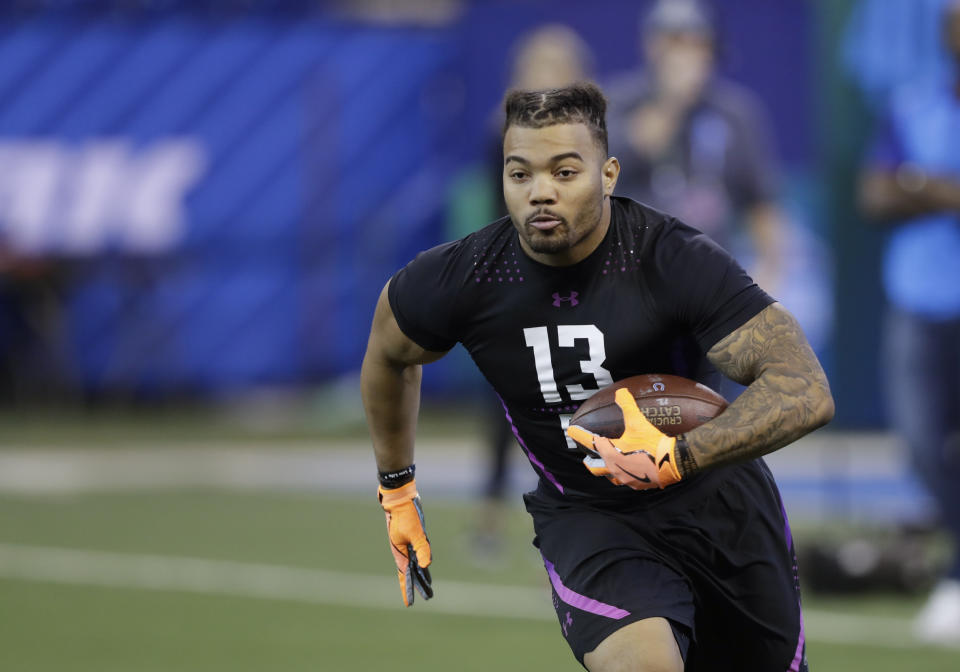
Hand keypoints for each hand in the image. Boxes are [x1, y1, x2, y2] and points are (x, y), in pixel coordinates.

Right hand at [378, 480, 432, 605]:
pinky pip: (417, 553)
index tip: (410, 604)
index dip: (407, 590)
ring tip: (428, 584)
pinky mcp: (412, 537)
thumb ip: (422, 549)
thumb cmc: (406, 515)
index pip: (405, 576)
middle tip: (429, 597)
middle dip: (419, 585)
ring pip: (415, 563)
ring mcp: (407, 544)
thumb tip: (427, 566)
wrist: (399, 498)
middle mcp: (403, 550)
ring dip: (421, 574)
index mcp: (400, 553)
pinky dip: (421, 561)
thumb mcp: (416, 533)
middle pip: (412, 572)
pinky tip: (425, 565)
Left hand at [567, 388, 683, 489]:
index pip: (591, 443)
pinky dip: (625, 474)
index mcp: (611, 454)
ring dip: (607, 469)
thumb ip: (627, 405)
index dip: (579, 435)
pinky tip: (630, 469)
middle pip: (596, 467)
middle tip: (587, 458)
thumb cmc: (652, 443)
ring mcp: (626, 479)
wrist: (672, 463)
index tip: (570, 430)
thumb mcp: (638, 422)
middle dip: (590, 461)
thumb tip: (620, 391)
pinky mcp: (638, 485)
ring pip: (610, 476)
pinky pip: (626, 480)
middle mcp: (615, 469)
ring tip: (609, 464)